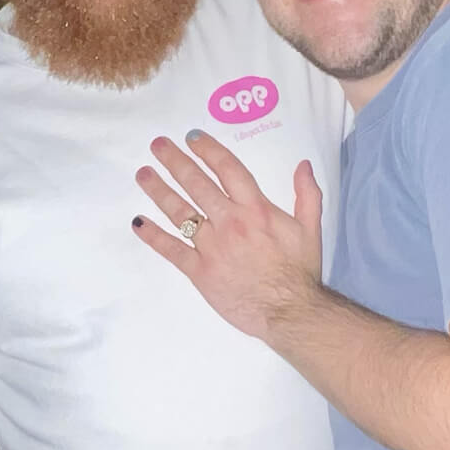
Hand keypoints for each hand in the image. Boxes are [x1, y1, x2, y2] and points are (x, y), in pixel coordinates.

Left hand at [132, 131, 322, 338]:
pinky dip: (153, 236)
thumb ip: (307, 195)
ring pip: (180, 212)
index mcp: (256, 210)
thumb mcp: (310, 229)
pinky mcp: (200, 272)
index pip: (228, 170)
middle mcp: (230, 222)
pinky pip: (172, 250)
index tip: (192, 138)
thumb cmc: (299, 272)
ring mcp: (212, 247)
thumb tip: (303, 165)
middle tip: (157, 145)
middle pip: (197, 184)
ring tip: (143, 174)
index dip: (208, 151)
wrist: (289, 312)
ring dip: (159, 190)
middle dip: (175, 162)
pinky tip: (138, 222)